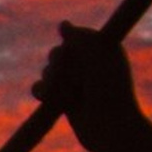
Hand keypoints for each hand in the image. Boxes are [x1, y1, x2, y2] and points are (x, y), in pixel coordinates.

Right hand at [34, 23, 142, 151]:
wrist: (111, 126)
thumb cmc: (108, 87)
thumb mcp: (95, 52)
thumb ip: (78, 36)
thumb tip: (63, 25)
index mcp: (103, 50)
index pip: (75, 36)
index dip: (73, 44)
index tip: (79, 53)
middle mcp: (90, 66)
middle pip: (58, 53)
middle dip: (59, 62)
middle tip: (76, 76)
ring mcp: (76, 85)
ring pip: (47, 70)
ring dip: (53, 79)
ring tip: (70, 92)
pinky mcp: (63, 102)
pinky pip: (41, 88)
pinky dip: (43, 91)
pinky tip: (49, 98)